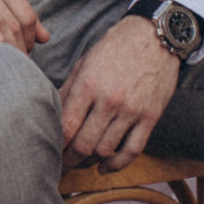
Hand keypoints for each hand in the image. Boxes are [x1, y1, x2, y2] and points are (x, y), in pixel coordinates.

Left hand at [58, 15, 178, 166]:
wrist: (154, 36)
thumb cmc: (115, 48)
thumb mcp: (84, 64)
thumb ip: (67, 92)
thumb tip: (49, 117)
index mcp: (88, 85)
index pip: (65, 127)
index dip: (55, 146)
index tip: (48, 153)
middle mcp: (109, 100)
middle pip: (83, 145)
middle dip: (69, 161)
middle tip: (61, 166)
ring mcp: (132, 110)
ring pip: (105, 151)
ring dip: (90, 162)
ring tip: (81, 161)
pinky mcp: (150, 117)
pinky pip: (132, 151)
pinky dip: (116, 165)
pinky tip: (104, 167)